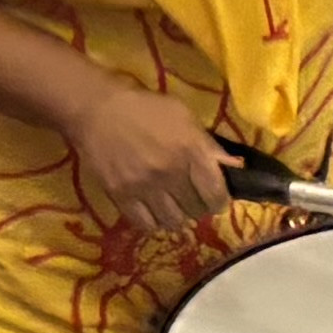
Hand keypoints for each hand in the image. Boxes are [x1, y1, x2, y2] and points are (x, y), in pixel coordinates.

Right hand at [70, 87, 232, 239]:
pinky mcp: (122, 196)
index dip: (221, 201)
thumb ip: (209, 144)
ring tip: (173, 206)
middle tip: (192, 199)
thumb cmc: (145, 108)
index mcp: (190, 150)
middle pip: (196, 210)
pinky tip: (153, 211)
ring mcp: (145, 187)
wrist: (98, 109)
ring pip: (173, 222)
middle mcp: (170, 173)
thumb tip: (235, 166)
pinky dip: (153, 222)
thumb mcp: (184, 116)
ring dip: (177, 216)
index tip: (217, 199)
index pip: (216, 193)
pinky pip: (145, 224)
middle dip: (198, 207)